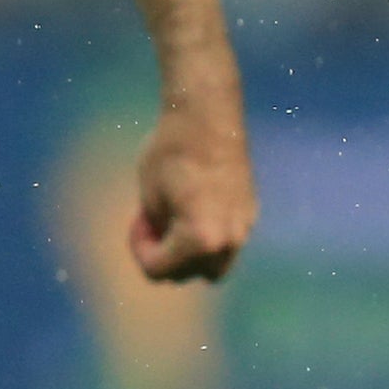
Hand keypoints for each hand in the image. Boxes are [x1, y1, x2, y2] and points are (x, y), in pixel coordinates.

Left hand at [129, 100, 254, 282]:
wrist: (208, 115)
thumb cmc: (170, 152)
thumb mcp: (149, 198)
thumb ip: (157, 231)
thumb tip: (164, 246)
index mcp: (200, 240)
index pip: (159, 270)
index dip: (139, 249)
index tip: (136, 219)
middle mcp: (229, 241)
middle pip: (191, 273)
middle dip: (168, 256)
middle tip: (153, 224)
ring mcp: (244, 227)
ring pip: (216, 263)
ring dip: (193, 254)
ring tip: (176, 221)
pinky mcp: (251, 212)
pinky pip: (228, 240)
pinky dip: (210, 236)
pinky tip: (195, 206)